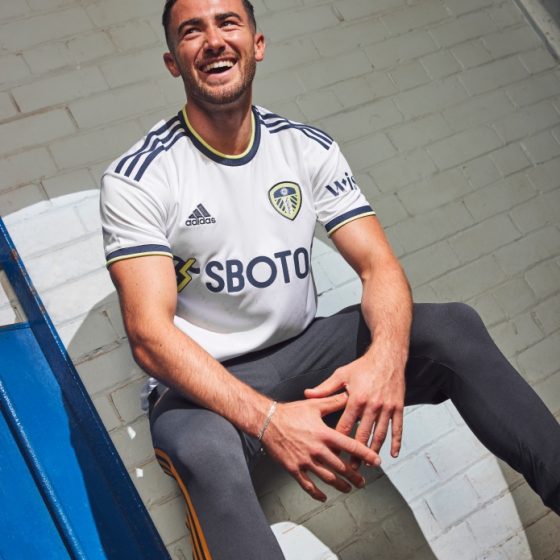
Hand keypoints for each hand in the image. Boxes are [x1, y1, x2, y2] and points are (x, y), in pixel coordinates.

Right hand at [261, 393, 380, 500]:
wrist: (267, 421)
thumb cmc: (291, 412)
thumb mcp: (314, 405)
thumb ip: (334, 402)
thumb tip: (349, 395)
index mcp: (324, 434)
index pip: (350, 446)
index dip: (365, 454)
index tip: (376, 462)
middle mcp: (316, 449)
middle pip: (341, 467)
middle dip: (354, 476)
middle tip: (363, 481)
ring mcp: (305, 461)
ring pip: (327, 478)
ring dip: (340, 485)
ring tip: (349, 488)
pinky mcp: (294, 468)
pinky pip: (307, 485)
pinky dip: (317, 493)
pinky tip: (323, 496)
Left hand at [304, 351, 404, 465]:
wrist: (387, 357)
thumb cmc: (363, 366)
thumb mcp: (341, 374)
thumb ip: (325, 388)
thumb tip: (307, 393)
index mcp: (356, 398)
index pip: (345, 425)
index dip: (339, 441)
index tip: (334, 453)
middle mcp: (372, 405)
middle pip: (362, 434)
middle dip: (356, 453)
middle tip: (351, 468)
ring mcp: (386, 407)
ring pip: (380, 434)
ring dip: (374, 451)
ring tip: (368, 464)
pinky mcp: (398, 407)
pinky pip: (397, 428)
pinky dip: (396, 442)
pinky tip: (392, 454)